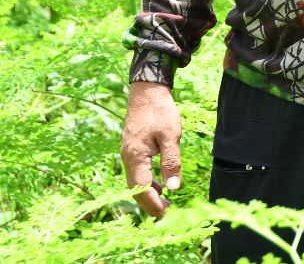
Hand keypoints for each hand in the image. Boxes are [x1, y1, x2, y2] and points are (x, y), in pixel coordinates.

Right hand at [120, 81, 182, 219]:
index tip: (166, 214)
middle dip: (149, 203)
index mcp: (135, 156)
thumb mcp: (171, 136)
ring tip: (164, 204)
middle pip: (135, 189)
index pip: (141, 189)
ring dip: (148, 194)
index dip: (153, 203)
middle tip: (165, 215)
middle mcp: (128, 158)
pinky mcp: (132, 149)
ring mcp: (128, 153)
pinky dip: (147, 182)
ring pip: (135, 181)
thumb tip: (174, 188)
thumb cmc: (160, 111)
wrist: (147, 91)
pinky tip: (159, 185)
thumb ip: (171, 162)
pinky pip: (137, 172)